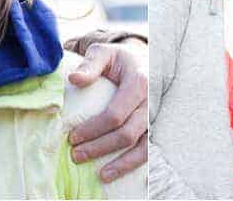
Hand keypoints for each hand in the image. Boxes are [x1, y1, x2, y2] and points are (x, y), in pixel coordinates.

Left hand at [66, 40, 147, 181]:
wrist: (145, 60)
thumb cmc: (120, 59)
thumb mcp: (104, 53)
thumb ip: (90, 64)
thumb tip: (73, 79)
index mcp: (139, 82)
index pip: (115, 114)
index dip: (93, 129)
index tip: (73, 137)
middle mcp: (152, 102)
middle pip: (127, 134)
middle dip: (100, 147)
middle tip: (77, 155)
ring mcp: (158, 117)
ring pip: (143, 148)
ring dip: (122, 165)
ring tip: (102, 175)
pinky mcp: (159, 127)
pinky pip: (152, 151)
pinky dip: (142, 165)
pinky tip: (133, 179)